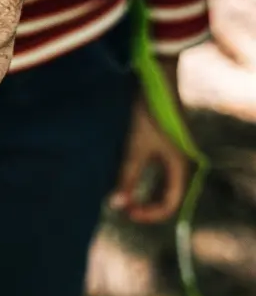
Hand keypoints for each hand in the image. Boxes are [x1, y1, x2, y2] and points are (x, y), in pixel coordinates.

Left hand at [110, 58, 188, 222]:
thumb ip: (126, 176)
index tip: (127, 214)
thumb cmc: (148, 114)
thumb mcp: (135, 147)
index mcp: (179, 167)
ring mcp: (169, 151)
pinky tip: (117, 173)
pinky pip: (150, 167)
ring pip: (156, 181)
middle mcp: (177, 162)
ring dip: (138, 189)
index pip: (169, 203)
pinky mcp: (159, 141)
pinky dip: (136, 175)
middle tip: (120, 207)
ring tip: (116, 192)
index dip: (150, 214)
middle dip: (143, 204)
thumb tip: (116, 205)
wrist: (155, 81)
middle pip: (163, 194)